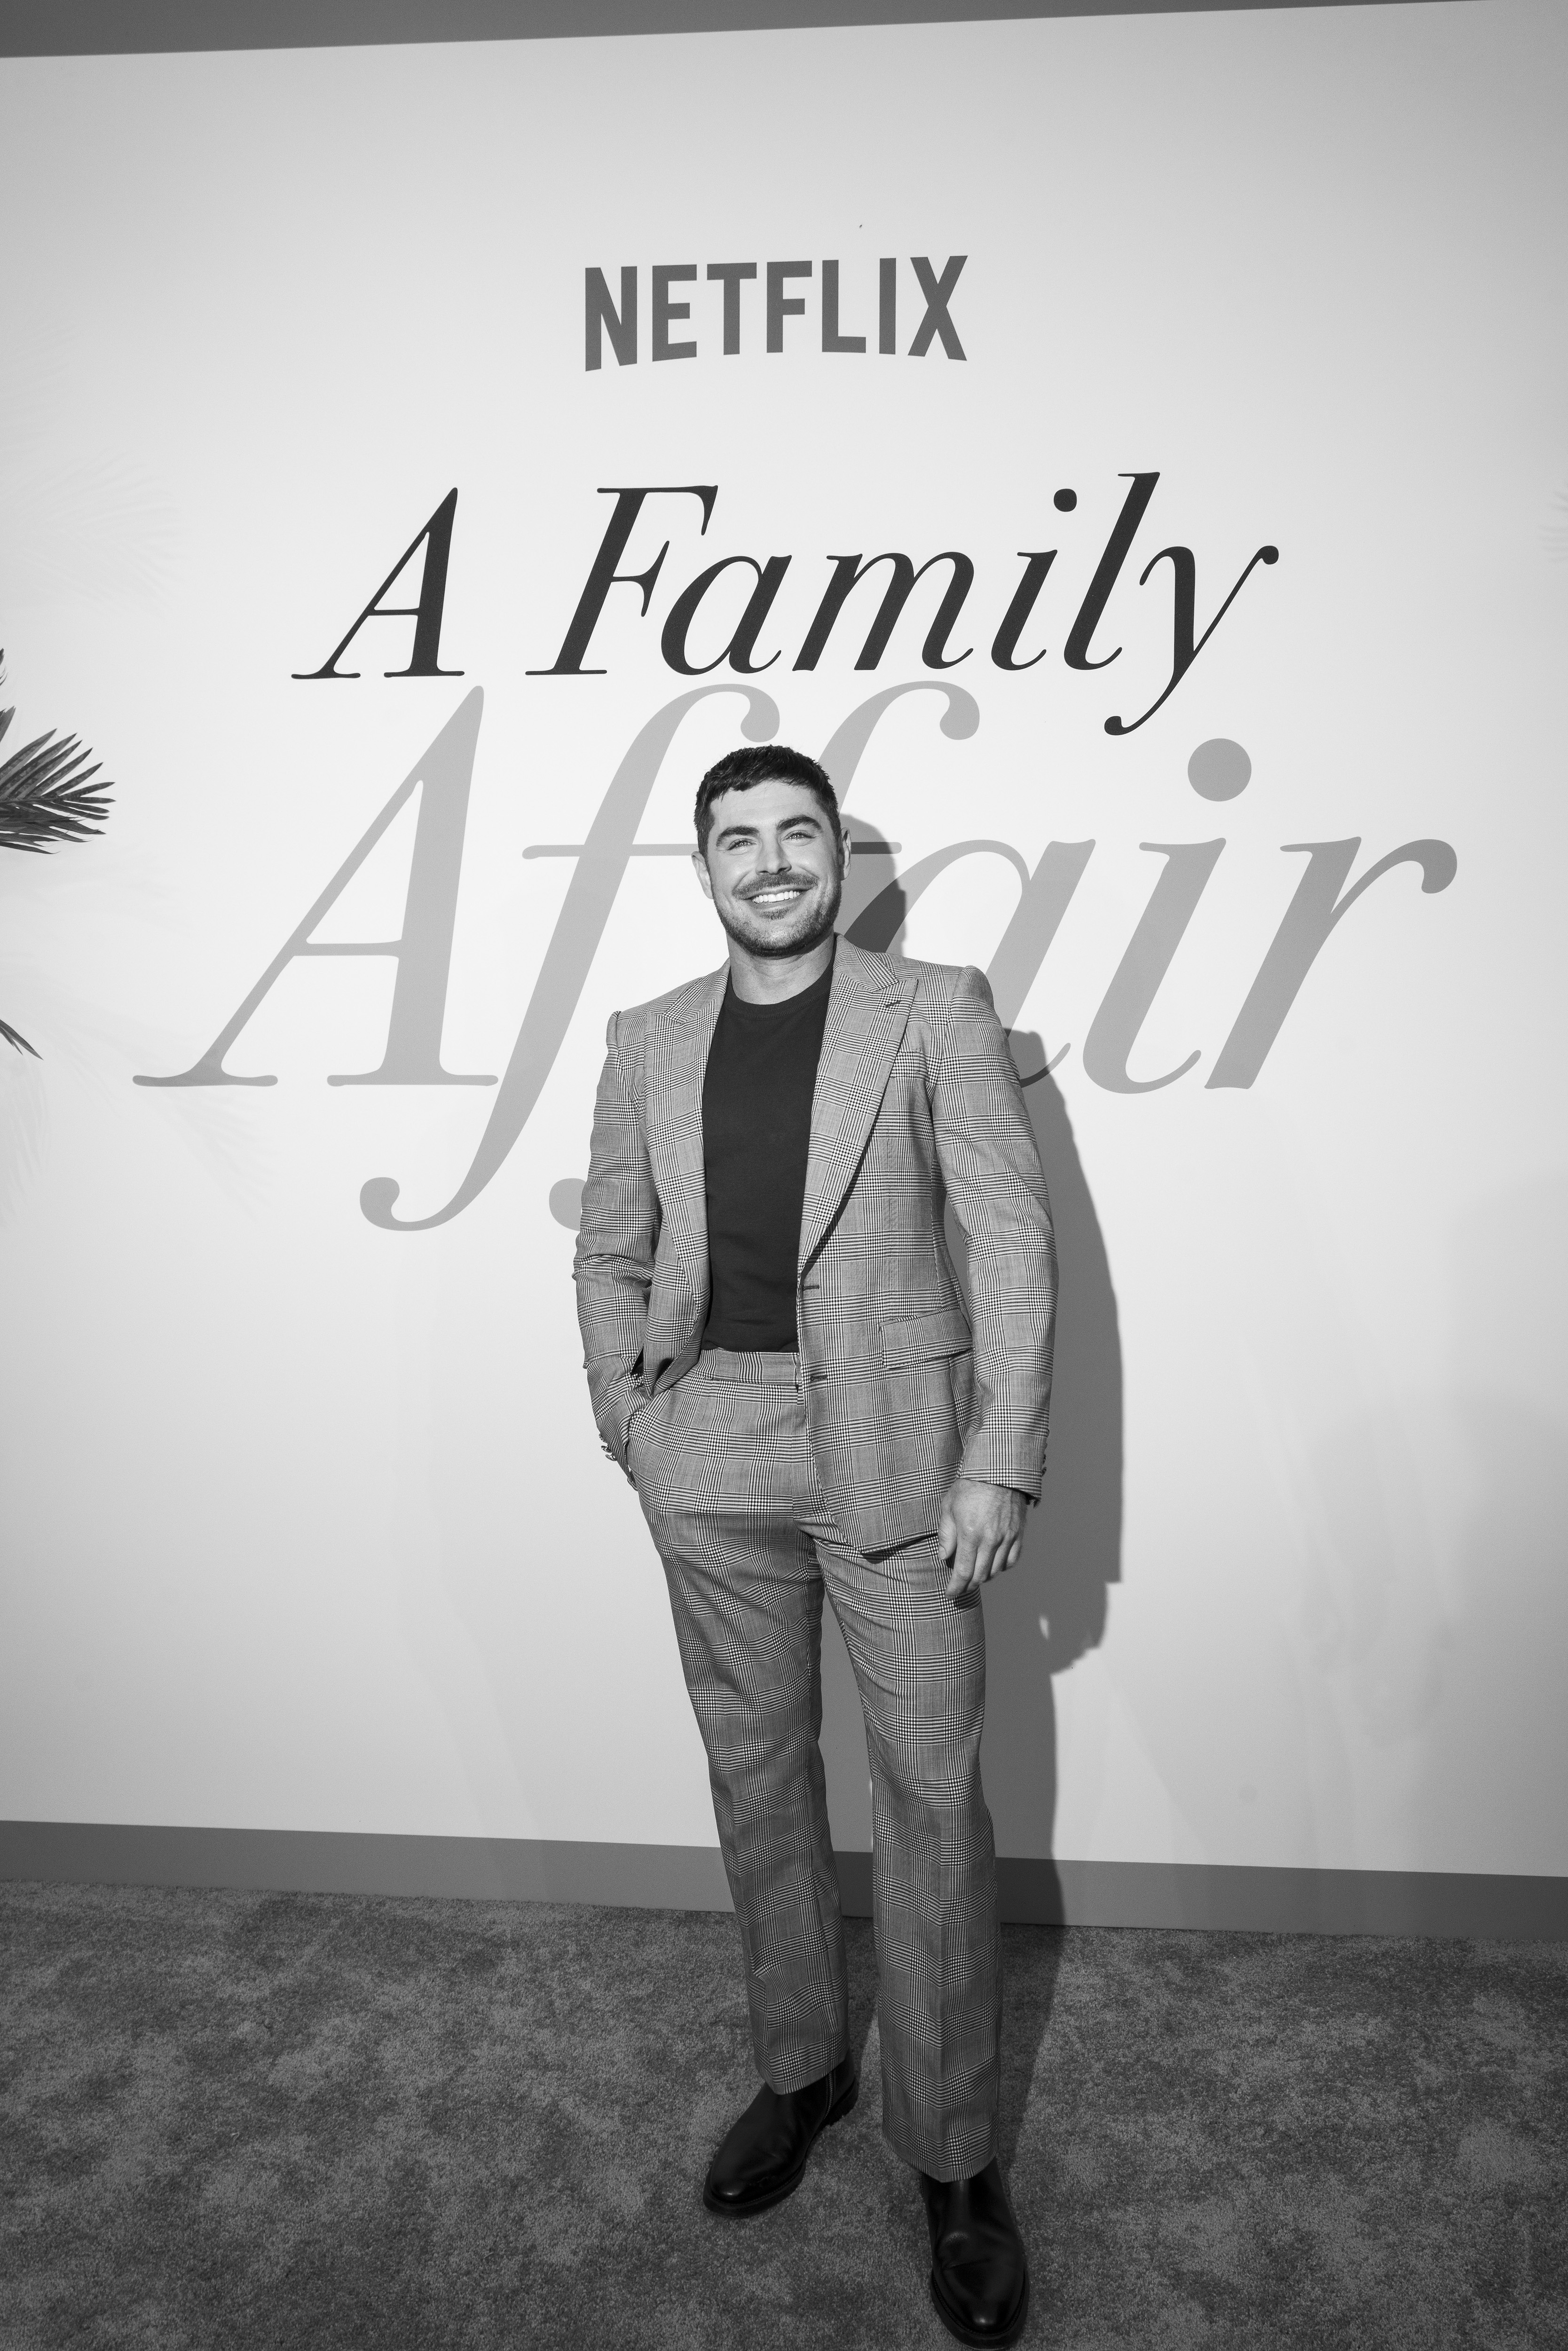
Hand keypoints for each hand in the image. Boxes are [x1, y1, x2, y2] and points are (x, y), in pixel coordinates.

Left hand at [937, 1478, 1027, 1602]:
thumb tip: (943, 1557)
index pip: (963, 1572)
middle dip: (968, 1585)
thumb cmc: (969, 1486)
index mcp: (970, 1534)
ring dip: (984, 1577)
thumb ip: (945, 1534)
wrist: (999, 1470)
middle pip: (980, 1576)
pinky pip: (1012, 1560)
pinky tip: (993, 1563)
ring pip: (996, 1571)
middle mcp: (990, 1540)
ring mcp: (1007, 1538)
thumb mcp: (948, 1506)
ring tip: (974, 1573)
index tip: (950, 1594)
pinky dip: (1001, 1567)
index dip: (956, 1587)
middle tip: (960, 1585)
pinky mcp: (1018, 1534)